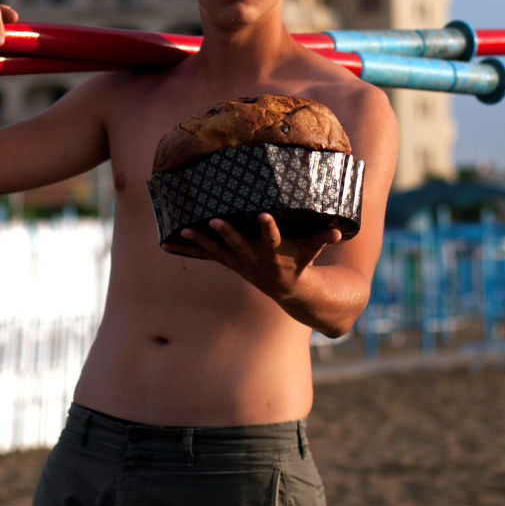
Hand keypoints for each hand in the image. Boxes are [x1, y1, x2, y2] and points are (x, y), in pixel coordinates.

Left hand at [161, 212, 341, 300]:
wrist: (288, 290)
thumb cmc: (300, 262)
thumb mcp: (311, 251)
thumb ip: (322, 239)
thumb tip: (339, 231)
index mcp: (274, 254)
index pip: (272, 239)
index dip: (269, 229)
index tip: (264, 215)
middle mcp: (252, 259)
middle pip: (237, 245)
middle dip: (226, 233)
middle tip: (214, 221)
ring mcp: (236, 262)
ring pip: (215, 250)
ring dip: (199, 241)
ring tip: (184, 231)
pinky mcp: (226, 261)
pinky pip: (202, 255)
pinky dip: (185, 250)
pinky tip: (165, 243)